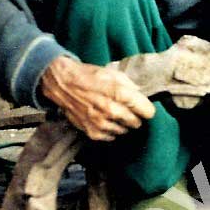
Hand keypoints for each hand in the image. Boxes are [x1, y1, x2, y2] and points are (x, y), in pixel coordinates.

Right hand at [40, 56, 154, 141]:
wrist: (62, 84)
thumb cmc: (88, 76)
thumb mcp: (113, 73)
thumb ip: (130, 85)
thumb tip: (141, 95)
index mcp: (118, 93)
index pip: (147, 111)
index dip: (146, 108)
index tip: (143, 107)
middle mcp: (110, 110)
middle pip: (137, 122)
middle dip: (135, 116)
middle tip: (126, 108)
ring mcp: (101, 123)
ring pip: (125, 130)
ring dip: (122, 123)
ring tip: (113, 112)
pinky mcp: (93, 133)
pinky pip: (111, 136)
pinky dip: (110, 129)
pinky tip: (104, 119)